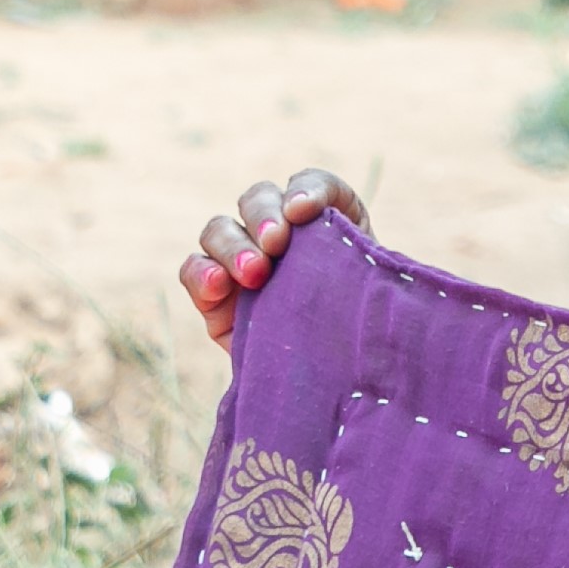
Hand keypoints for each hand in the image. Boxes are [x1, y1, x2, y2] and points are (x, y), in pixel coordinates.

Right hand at [181, 171, 365, 353]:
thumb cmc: (364, 334)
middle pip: (257, 199)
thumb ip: (365, 265)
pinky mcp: (214, 294)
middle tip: (275, 245)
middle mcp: (276, 232)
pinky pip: (194, 269)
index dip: (307, 190)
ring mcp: (241, 260)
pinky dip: (200, 273)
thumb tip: (363, 250)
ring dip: (233, 245)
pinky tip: (217, 285)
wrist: (340, 382)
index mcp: (322, 221)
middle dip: (263, 216)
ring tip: (254, 274)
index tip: (305, 212)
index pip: (310, 184)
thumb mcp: (375, 296)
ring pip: (219, 228)